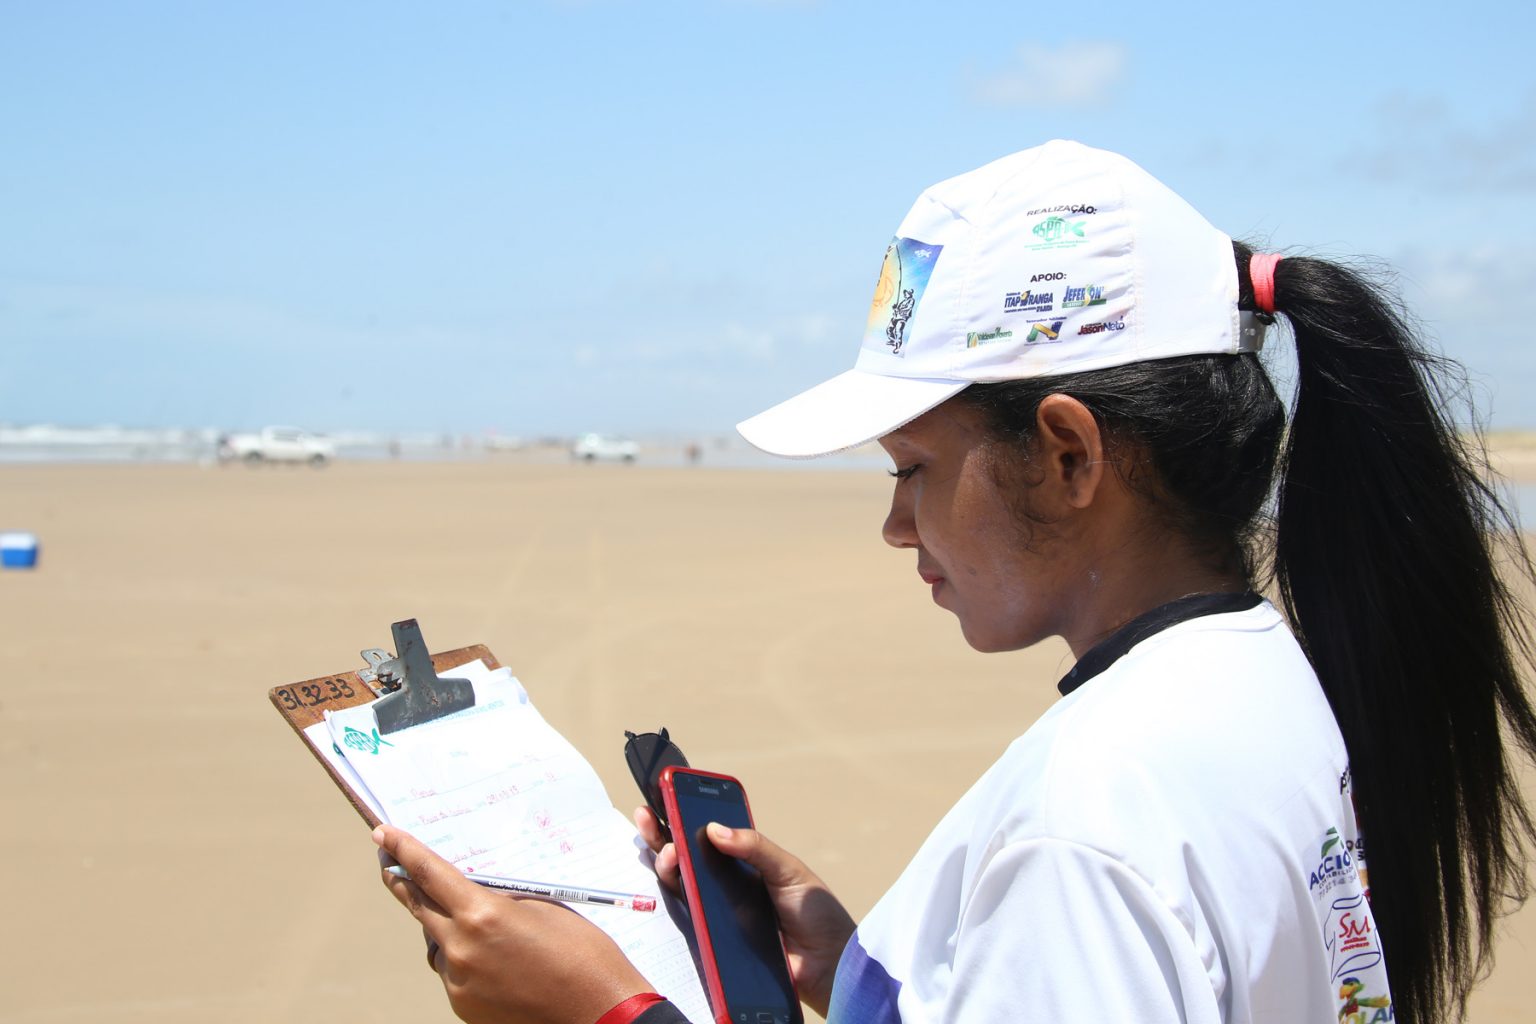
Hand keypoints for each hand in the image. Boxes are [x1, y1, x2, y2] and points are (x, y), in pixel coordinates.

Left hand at [374, 825, 651, 1023]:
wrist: (599, 1012)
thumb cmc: (582, 954)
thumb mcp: (543, 908)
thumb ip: (500, 899)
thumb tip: (474, 896)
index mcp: (482, 915)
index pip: (429, 874)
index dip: (403, 850)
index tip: (383, 835)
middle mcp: (461, 948)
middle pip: (419, 907)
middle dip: (404, 884)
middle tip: (390, 865)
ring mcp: (459, 981)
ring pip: (437, 942)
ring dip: (443, 926)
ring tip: (479, 923)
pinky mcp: (463, 1005)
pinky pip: (452, 970)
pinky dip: (462, 957)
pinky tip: (494, 958)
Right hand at [635, 808, 855, 1016]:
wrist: (827, 963)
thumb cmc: (815, 913)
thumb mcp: (788, 869)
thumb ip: (755, 846)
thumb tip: (715, 829)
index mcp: (743, 865)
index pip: (707, 838)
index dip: (684, 819)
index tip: (663, 799)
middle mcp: (724, 887)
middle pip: (684, 859)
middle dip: (661, 836)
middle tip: (649, 819)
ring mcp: (716, 914)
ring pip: (678, 886)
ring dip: (665, 864)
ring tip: (669, 853)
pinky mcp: (712, 940)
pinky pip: (686, 921)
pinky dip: (673, 901)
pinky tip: (671, 881)